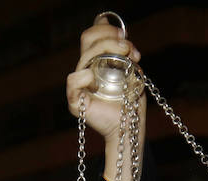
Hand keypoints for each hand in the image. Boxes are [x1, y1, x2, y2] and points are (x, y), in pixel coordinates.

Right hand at [66, 18, 144, 147]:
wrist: (128, 125)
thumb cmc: (130, 100)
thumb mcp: (133, 71)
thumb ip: (127, 55)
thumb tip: (125, 40)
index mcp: (96, 60)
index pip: (93, 34)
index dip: (106, 28)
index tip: (124, 36)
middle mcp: (87, 68)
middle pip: (88, 38)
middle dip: (108, 35)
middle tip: (127, 46)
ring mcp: (80, 83)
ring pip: (85, 56)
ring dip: (106, 50)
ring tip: (126, 56)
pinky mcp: (76, 101)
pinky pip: (73, 81)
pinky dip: (84, 77)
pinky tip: (94, 79)